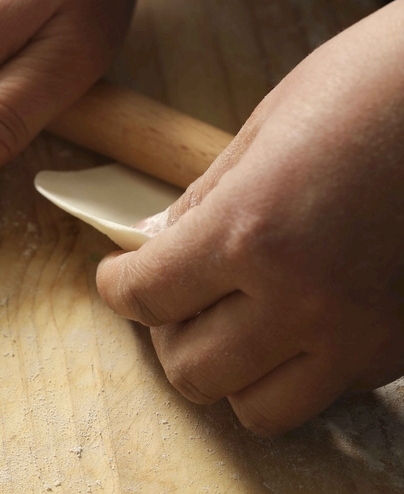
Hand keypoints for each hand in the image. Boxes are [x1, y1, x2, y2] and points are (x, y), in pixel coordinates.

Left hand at [97, 0, 403, 435]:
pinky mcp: (397, 349)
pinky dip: (292, 368)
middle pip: (191, 373)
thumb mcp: (271, 124)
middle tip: (175, 297)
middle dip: (167, 334)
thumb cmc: (379, 84)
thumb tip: (160, 245)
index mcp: (252, 232)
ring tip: (235, 321)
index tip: (117, 278)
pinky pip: (322, 393)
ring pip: (256, 409)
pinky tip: (297, 319)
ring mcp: (356, 336)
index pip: (147, 297)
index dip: (117, 288)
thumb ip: (206, 199)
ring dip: (229, 371)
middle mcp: (301, 300)